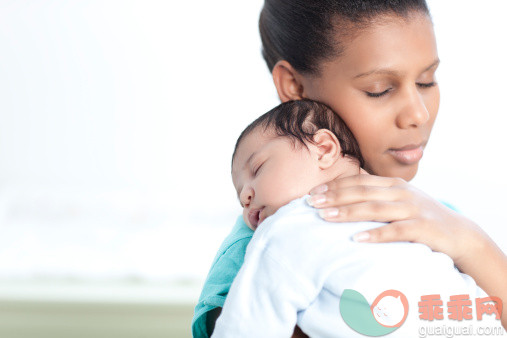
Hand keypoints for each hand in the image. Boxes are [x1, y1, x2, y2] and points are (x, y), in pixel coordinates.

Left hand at [307, 173, 506, 328]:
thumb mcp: (398, 200)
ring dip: (347, 212)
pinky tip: (356, 239)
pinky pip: (396, 230)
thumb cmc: (420, 216)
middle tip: (311, 203)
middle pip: (362, 192)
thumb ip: (375, 195)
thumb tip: (343, 193)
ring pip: (374, 208)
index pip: (359, 181)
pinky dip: (375, 234)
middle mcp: (401, 193)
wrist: (458, 233)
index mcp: (393, 185)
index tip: (313, 193)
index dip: (335, 186)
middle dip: (334, 197)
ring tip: (325, 217)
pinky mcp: (423, 228)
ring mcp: (413, 209)